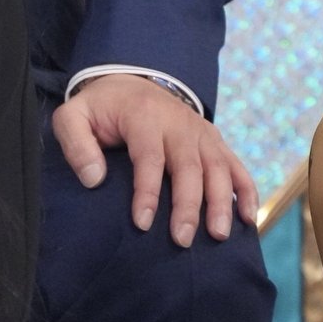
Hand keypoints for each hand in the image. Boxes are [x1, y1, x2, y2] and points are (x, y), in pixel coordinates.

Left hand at [51, 74, 258, 245]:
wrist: (131, 82)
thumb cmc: (101, 109)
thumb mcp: (73, 116)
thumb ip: (76, 144)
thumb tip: (94, 180)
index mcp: (144, 116)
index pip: (149, 157)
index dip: (148, 192)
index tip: (142, 224)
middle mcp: (179, 123)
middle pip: (189, 166)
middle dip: (188, 205)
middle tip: (182, 239)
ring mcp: (201, 132)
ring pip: (218, 167)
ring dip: (221, 202)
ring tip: (218, 235)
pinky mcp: (214, 141)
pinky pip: (236, 165)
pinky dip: (246, 191)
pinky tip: (248, 218)